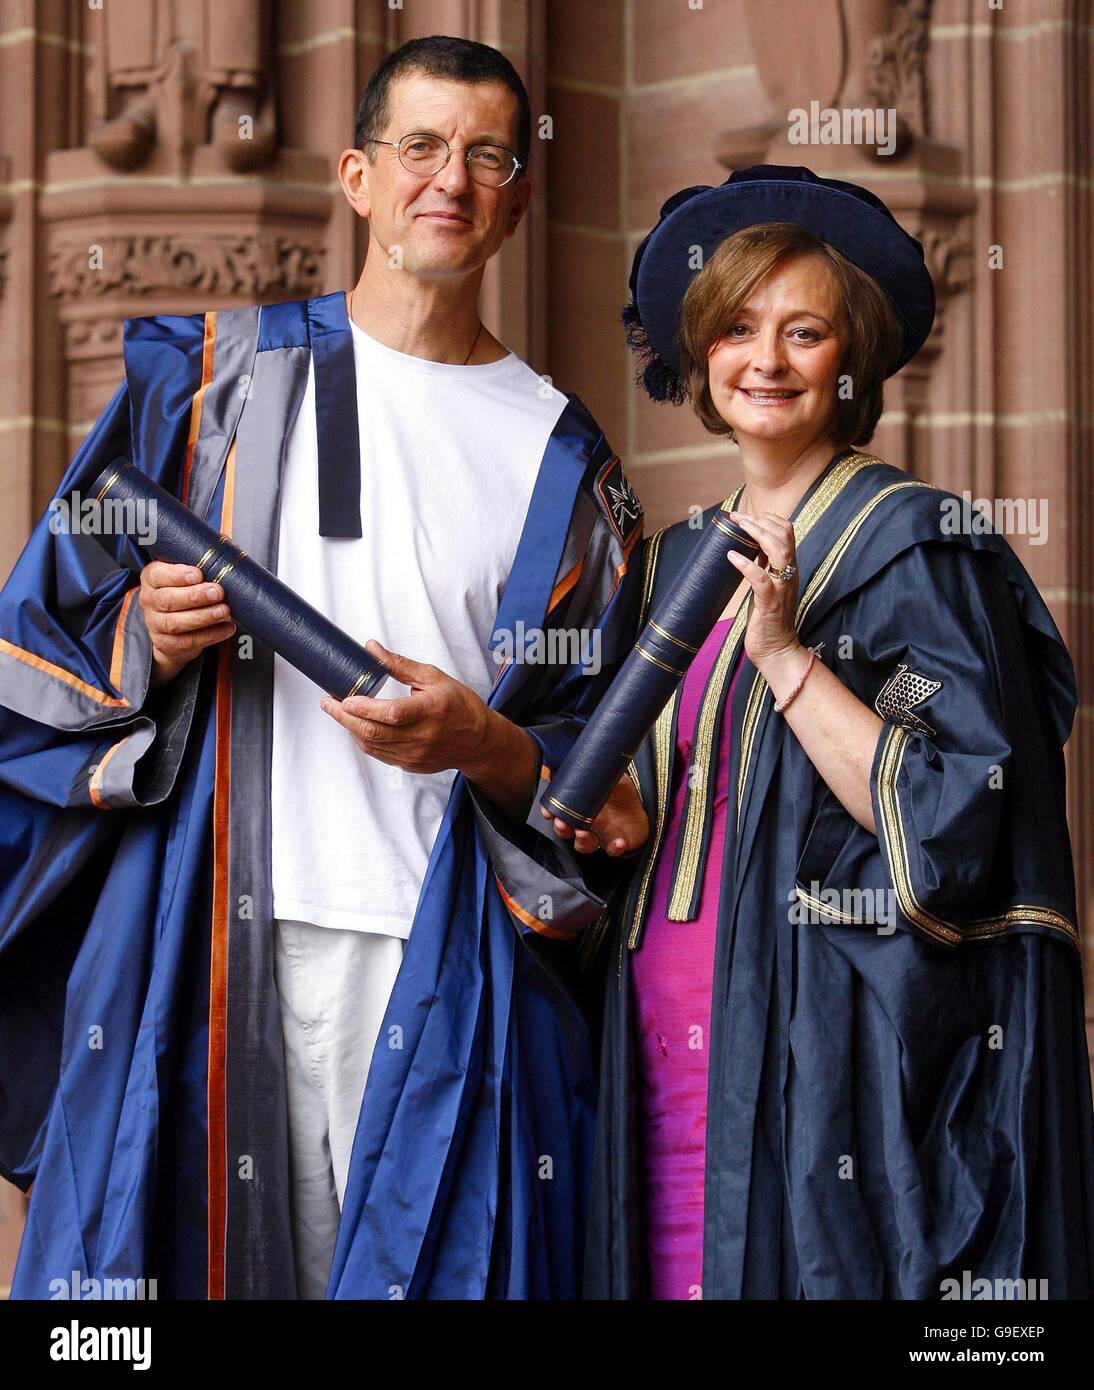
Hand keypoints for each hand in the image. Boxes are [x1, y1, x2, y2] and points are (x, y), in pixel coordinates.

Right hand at [140, 561, 234, 686]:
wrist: (170, 629)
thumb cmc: (183, 592)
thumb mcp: (185, 574)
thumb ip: (200, 560)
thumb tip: (227, 544)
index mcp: (152, 579)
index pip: (157, 575)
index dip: (176, 575)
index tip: (197, 574)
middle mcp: (149, 601)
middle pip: (168, 600)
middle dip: (195, 596)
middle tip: (218, 592)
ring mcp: (156, 624)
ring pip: (177, 622)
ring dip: (204, 616)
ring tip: (224, 611)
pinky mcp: (167, 644)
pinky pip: (188, 641)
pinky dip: (210, 635)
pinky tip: (226, 628)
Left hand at [319, 641, 491, 774]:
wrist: (478, 741)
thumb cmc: (459, 705)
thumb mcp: (434, 677)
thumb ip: (400, 665)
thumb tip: (371, 649)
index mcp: (431, 710)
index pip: (392, 713)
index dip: (364, 708)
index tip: (345, 698)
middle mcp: (423, 736)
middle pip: (374, 732)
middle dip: (345, 717)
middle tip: (328, 703)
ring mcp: (416, 755)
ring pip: (372, 745)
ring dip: (350, 729)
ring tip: (338, 712)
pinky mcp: (410, 765)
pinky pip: (379, 754)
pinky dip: (364, 740)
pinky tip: (357, 726)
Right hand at [539, 772, 649, 856]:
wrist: (640, 813)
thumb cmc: (622, 797)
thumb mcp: (616, 781)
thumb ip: (607, 775)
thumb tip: (600, 761)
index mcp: (581, 809)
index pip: (560, 812)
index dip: (551, 812)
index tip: (547, 811)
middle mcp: (586, 825)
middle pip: (565, 831)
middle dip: (561, 828)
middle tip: (563, 823)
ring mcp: (599, 837)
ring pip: (583, 845)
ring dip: (581, 841)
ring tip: (584, 833)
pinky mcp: (615, 845)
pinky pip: (612, 850)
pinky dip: (614, 848)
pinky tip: (618, 842)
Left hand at [726, 510, 803, 670]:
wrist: (777, 650)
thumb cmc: (769, 619)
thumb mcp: (767, 586)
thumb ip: (765, 567)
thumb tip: (751, 547)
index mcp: (789, 568)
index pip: (787, 532)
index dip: (768, 519)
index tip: (746, 516)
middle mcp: (789, 574)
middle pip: (784, 535)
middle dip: (760, 520)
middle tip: (738, 517)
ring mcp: (781, 587)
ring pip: (779, 550)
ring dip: (757, 534)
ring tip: (738, 527)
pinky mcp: (770, 603)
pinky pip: (760, 578)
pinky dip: (746, 564)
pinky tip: (732, 556)